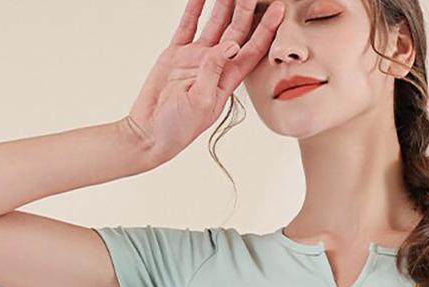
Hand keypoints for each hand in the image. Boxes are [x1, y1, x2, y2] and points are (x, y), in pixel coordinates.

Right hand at [125, 0, 284, 163]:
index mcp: (227, 80)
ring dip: (224, 3)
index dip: (266, 29)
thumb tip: (232, 45)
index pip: (252, 50)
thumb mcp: (201, 102)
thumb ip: (214, 72)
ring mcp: (195, 58)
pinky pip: (188, 25)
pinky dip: (195, 8)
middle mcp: (215, 66)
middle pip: (236, 31)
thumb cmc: (178, 127)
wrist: (150, 132)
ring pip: (214, 23)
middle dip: (245, 8)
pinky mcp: (176, 54)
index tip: (278, 9)